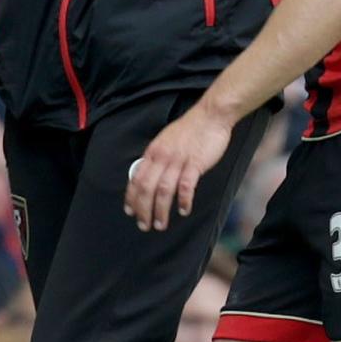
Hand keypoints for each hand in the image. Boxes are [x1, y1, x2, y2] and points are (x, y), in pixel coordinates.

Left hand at [124, 101, 232, 230]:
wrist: (210, 116)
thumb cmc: (190, 129)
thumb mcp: (165, 141)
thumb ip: (157, 158)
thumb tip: (149, 175)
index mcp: (153, 152)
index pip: (137, 179)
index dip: (131, 198)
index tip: (130, 211)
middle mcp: (162, 157)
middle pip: (147, 188)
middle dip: (143, 210)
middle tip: (144, 225)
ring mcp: (178, 160)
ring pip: (163, 190)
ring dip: (160, 211)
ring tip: (160, 224)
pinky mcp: (195, 163)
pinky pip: (186, 186)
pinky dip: (183, 200)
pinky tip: (183, 210)